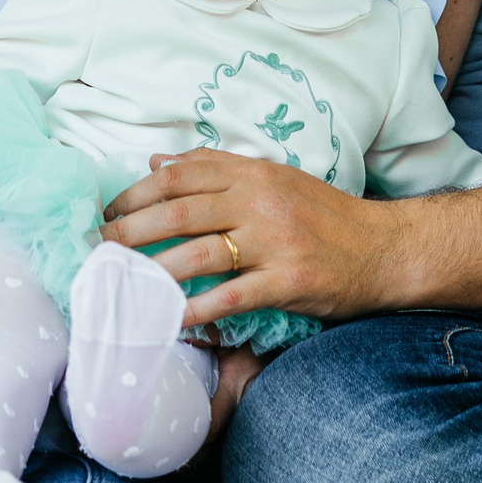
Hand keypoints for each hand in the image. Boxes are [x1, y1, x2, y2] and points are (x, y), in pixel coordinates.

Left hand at [100, 150, 400, 330]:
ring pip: (199, 252)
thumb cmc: (325, 216)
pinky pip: (231, 296)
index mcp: (253, 173)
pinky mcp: (289, 280)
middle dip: (130, 231)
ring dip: (153, 271)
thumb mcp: (273, 179)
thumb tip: (156, 163)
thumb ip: (216, 169)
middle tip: (96, 250)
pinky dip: (196, 309)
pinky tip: (170, 319)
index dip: (135, 193)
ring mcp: (275, 241)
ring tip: (120, 285)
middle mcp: (260, 201)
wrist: (385, 248)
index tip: (106, 211)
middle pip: (179, 212)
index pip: (181, 175)